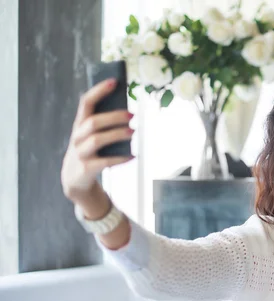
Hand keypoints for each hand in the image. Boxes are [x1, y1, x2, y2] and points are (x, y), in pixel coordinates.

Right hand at [61, 78, 134, 201]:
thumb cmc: (90, 151)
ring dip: (117, 135)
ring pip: (97, 140)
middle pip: (93, 122)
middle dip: (113, 117)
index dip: (99, 91)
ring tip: (133, 133)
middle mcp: (77, 137)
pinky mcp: (86, 168)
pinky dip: (120, 159)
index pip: (86, 103)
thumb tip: (128, 115)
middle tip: (132, 115)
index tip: (114, 81)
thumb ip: (104, 125)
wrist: (75, 179)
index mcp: (79, 124)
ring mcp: (80, 153)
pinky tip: (132, 156)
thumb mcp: (92, 136)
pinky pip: (104, 162)